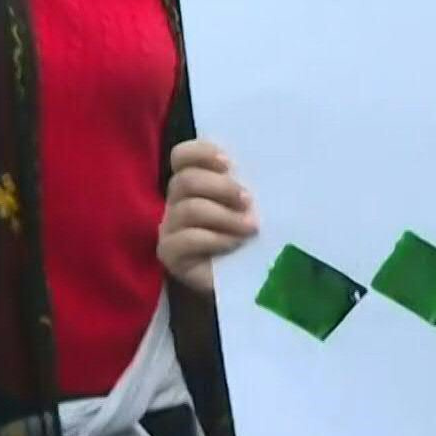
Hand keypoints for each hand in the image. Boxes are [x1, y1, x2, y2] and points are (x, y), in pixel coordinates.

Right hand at [160, 139, 258, 293]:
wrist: (247, 282)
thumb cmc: (251, 237)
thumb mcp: (251, 207)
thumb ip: (247, 185)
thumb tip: (266, 164)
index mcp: (193, 183)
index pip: (182, 156)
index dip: (201, 153)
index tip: (228, 162)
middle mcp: (176, 202)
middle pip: (185, 181)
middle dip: (220, 187)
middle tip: (248, 200)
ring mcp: (170, 228)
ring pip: (188, 209)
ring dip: (224, 216)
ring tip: (249, 227)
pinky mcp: (170, 254)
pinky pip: (185, 239)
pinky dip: (214, 239)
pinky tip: (233, 244)